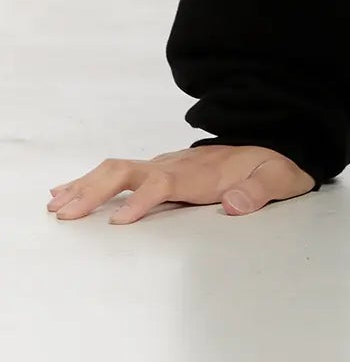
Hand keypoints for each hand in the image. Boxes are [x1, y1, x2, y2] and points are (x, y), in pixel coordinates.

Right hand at [46, 144, 315, 223]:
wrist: (276, 140)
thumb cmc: (276, 164)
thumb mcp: (281, 177)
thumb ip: (260, 190)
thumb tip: (235, 204)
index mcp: (202, 172)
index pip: (165, 183)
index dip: (143, 201)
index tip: (120, 221)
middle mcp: (177, 165)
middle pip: (128, 171)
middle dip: (96, 191)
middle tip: (66, 212)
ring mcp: (166, 165)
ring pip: (117, 169)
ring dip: (85, 186)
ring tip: (55, 205)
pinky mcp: (160, 169)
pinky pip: (118, 173)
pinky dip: (90, 182)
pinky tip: (67, 193)